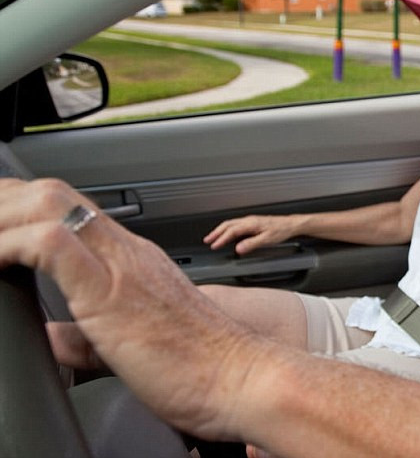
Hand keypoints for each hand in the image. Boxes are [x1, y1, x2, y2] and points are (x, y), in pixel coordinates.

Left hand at [0, 178, 267, 440]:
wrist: (243, 378)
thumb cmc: (200, 367)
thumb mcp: (126, 346)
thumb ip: (82, 338)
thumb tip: (50, 341)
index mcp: (132, 262)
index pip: (69, 210)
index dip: (20, 206)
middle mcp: (127, 253)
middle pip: (53, 193)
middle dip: (4, 201)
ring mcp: (121, 267)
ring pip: (49, 204)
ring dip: (3, 216)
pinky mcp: (111, 293)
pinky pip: (51, 244)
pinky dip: (11, 244)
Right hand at [204, 215, 299, 253]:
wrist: (291, 225)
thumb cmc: (282, 230)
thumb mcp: (267, 239)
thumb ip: (252, 244)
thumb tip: (239, 248)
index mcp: (251, 223)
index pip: (232, 231)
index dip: (221, 238)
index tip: (214, 245)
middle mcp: (249, 220)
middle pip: (228, 225)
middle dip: (216, 232)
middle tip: (207, 240)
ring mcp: (251, 220)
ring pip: (231, 223)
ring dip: (221, 230)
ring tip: (213, 237)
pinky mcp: (253, 222)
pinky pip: (236, 224)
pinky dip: (228, 229)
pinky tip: (228, 234)